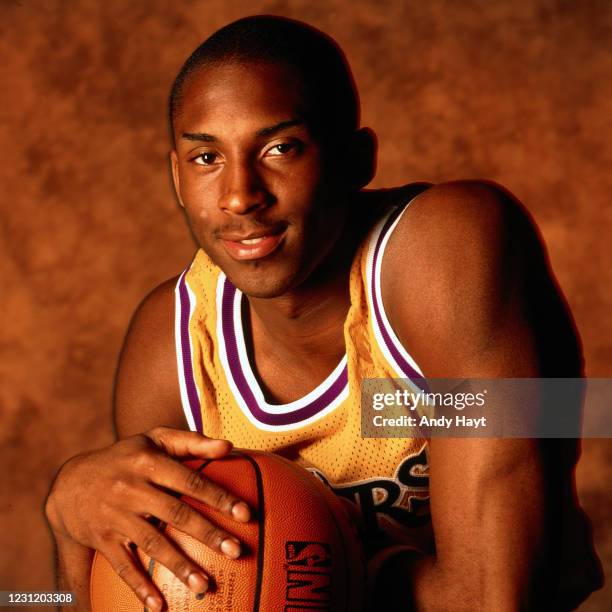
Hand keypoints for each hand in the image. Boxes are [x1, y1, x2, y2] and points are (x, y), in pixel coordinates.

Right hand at [46, 427, 250, 610]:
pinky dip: (139, 587)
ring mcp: (115, 516)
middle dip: (208, 534)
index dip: (218, 497)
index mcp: (149, 463)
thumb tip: (228, 446)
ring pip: (151, 543)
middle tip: (236, 550)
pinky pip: (122, 565)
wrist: (71, 481)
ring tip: (205, 584)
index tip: (245, 514)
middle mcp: (132, 489)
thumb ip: (192, 441)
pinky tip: (159, 606)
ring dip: (179, 565)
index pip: (190, 480)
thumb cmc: (127, 457)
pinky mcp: (102, 539)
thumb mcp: (155, 438)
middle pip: (176, 514)